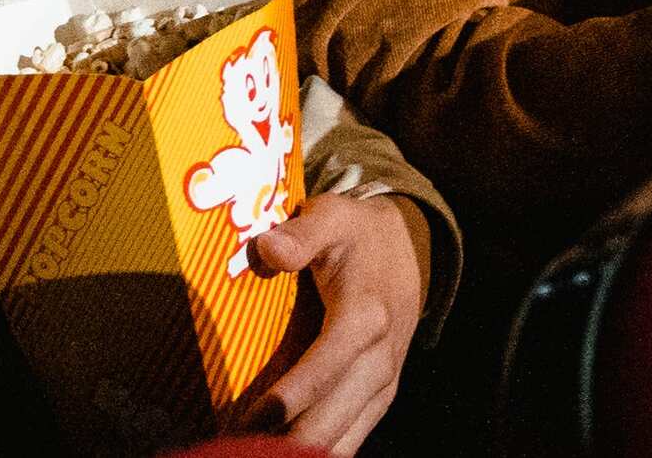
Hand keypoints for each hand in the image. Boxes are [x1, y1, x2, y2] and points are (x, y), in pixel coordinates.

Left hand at [236, 189, 424, 453]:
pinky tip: (283, 456)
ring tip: (254, 457)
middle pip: (335, 416)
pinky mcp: (379, 397)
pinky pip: (352, 438)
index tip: (252, 420)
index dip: (290, 396)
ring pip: (345, 437)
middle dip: (290, 443)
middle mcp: (380, 358)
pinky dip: (322, 453)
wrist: (410, 249)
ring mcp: (383, 383)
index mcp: (365, 314)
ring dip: (304, 453)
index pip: (327, 365)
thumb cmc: (358, 234)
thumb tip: (268, 249)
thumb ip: (302, 234)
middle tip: (241, 451)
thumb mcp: (333, 217)